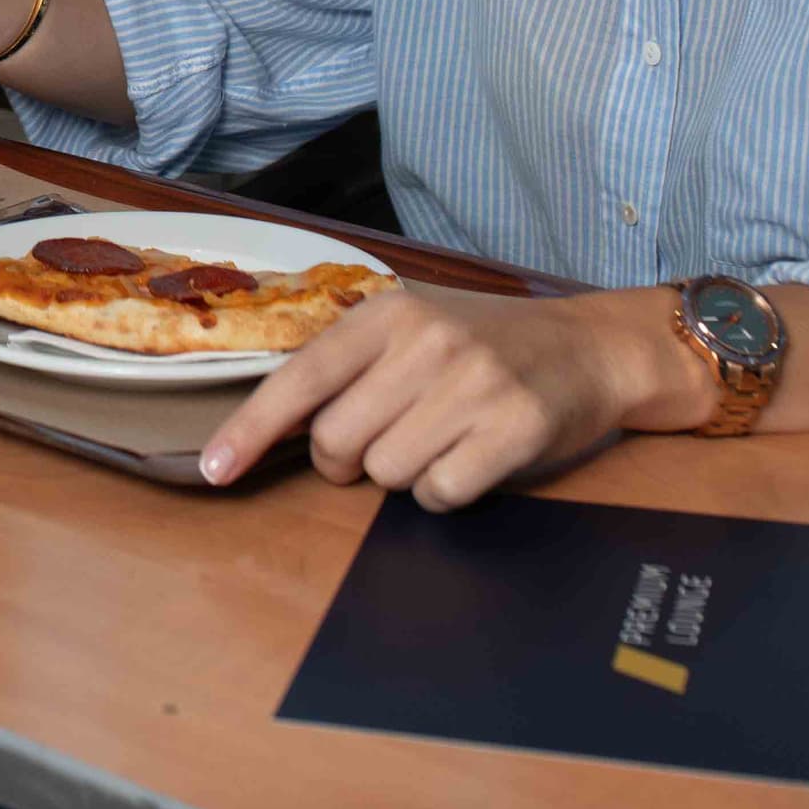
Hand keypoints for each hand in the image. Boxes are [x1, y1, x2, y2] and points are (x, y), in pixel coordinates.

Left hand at [199, 284, 672, 508]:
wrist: (592, 346)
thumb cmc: (488, 344)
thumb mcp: (414, 327)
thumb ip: (350, 365)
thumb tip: (274, 426)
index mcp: (388, 314)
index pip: (300, 380)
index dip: (250, 430)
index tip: (216, 470)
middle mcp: (427, 342)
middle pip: (336, 443)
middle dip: (348, 460)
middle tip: (387, 437)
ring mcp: (474, 384)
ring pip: (386, 474)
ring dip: (404, 474)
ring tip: (442, 438)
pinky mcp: (515, 427)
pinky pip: (439, 494)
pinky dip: (445, 491)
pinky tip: (471, 457)